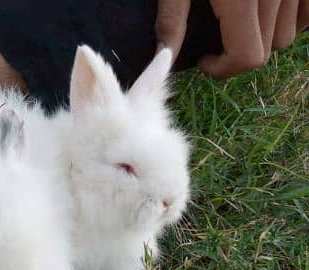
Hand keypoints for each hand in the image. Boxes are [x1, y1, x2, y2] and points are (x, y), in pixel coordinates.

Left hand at [156, 0, 308, 78]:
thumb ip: (172, 20)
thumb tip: (161, 58)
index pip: (247, 57)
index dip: (222, 68)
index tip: (203, 61)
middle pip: (267, 50)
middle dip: (237, 56)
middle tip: (216, 45)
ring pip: (288, 34)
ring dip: (263, 39)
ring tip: (237, 25)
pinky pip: (304, 16)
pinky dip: (287, 21)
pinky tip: (263, 16)